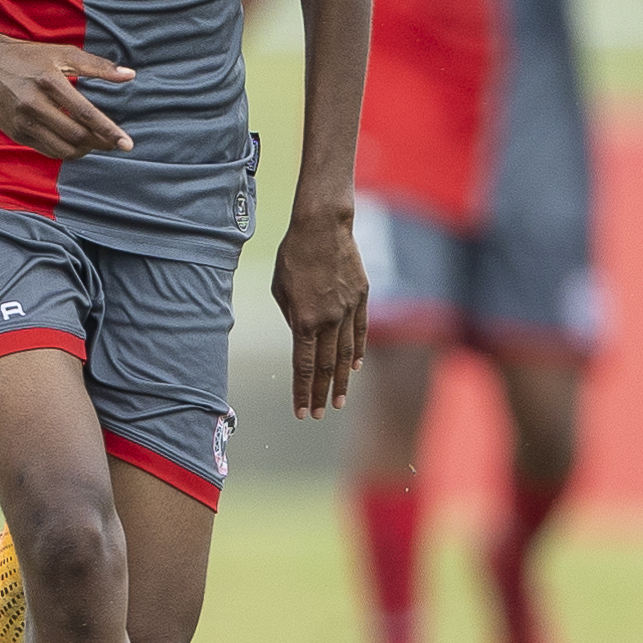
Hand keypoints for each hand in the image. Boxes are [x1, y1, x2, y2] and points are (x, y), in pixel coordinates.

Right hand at [0, 35, 134, 160]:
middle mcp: (33, 104)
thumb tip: (130, 75)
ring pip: (62, 149)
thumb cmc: (28, 57)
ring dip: (83, 150)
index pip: (86, 113)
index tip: (127, 143)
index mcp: (49, 81)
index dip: (109, 131)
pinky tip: (74, 143)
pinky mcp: (15, 133)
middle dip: (99, 143)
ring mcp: (22, 122)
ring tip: (94, 142)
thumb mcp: (63, 53)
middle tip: (113, 142)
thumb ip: (98, 66)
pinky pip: (47, 150)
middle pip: (76, 136)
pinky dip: (65, 150)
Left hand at [274, 205, 368, 416]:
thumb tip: (300, 337)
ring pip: (346, 354)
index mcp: (303, 319)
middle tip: (319, 415)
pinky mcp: (362, 298)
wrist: (323, 227)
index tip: (302, 412)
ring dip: (341, 381)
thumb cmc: (293, 255)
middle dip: (321, 394)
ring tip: (339, 401)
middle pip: (325, 366)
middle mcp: (328, 319)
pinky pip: (361, 332)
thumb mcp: (280, 289)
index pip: (303, 366)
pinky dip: (358, 352)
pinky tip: (355, 368)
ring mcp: (348, 310)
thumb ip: (291, 317)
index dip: (302, 392)